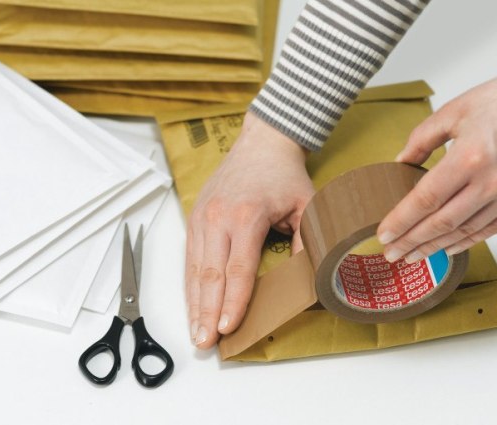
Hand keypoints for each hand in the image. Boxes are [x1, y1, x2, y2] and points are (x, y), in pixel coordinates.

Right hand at [186, 112, 313, 348]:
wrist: (261, 143)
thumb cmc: (283, 175)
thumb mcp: (307, 205)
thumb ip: (306, 242)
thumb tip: (304, 279)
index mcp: (247, 215)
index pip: (238, 269)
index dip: (233, 302)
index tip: (227, 328)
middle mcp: (218, 218)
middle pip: (210, 275)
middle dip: (207, 312)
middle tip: (204, 342)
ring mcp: (202, 218)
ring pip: (194, 269)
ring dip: (194, 303)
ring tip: (195, 331)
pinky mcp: (194, 218)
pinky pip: (189, 257)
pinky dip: (190, 284)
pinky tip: (192, 304)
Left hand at [377, 64, 496, 262]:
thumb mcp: (457, 110)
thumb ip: (423, 138)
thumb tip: (402, 161)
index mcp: (469, 158)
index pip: (424, 200)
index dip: (401, 221)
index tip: (384, 234)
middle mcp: (491, 183)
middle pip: (441, 223)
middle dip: (411, 242)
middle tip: (391, 254)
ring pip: (464, 231)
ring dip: (435, 247)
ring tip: (413, 255)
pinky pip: (491, 230)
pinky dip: (467, 242)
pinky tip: (449, 248)